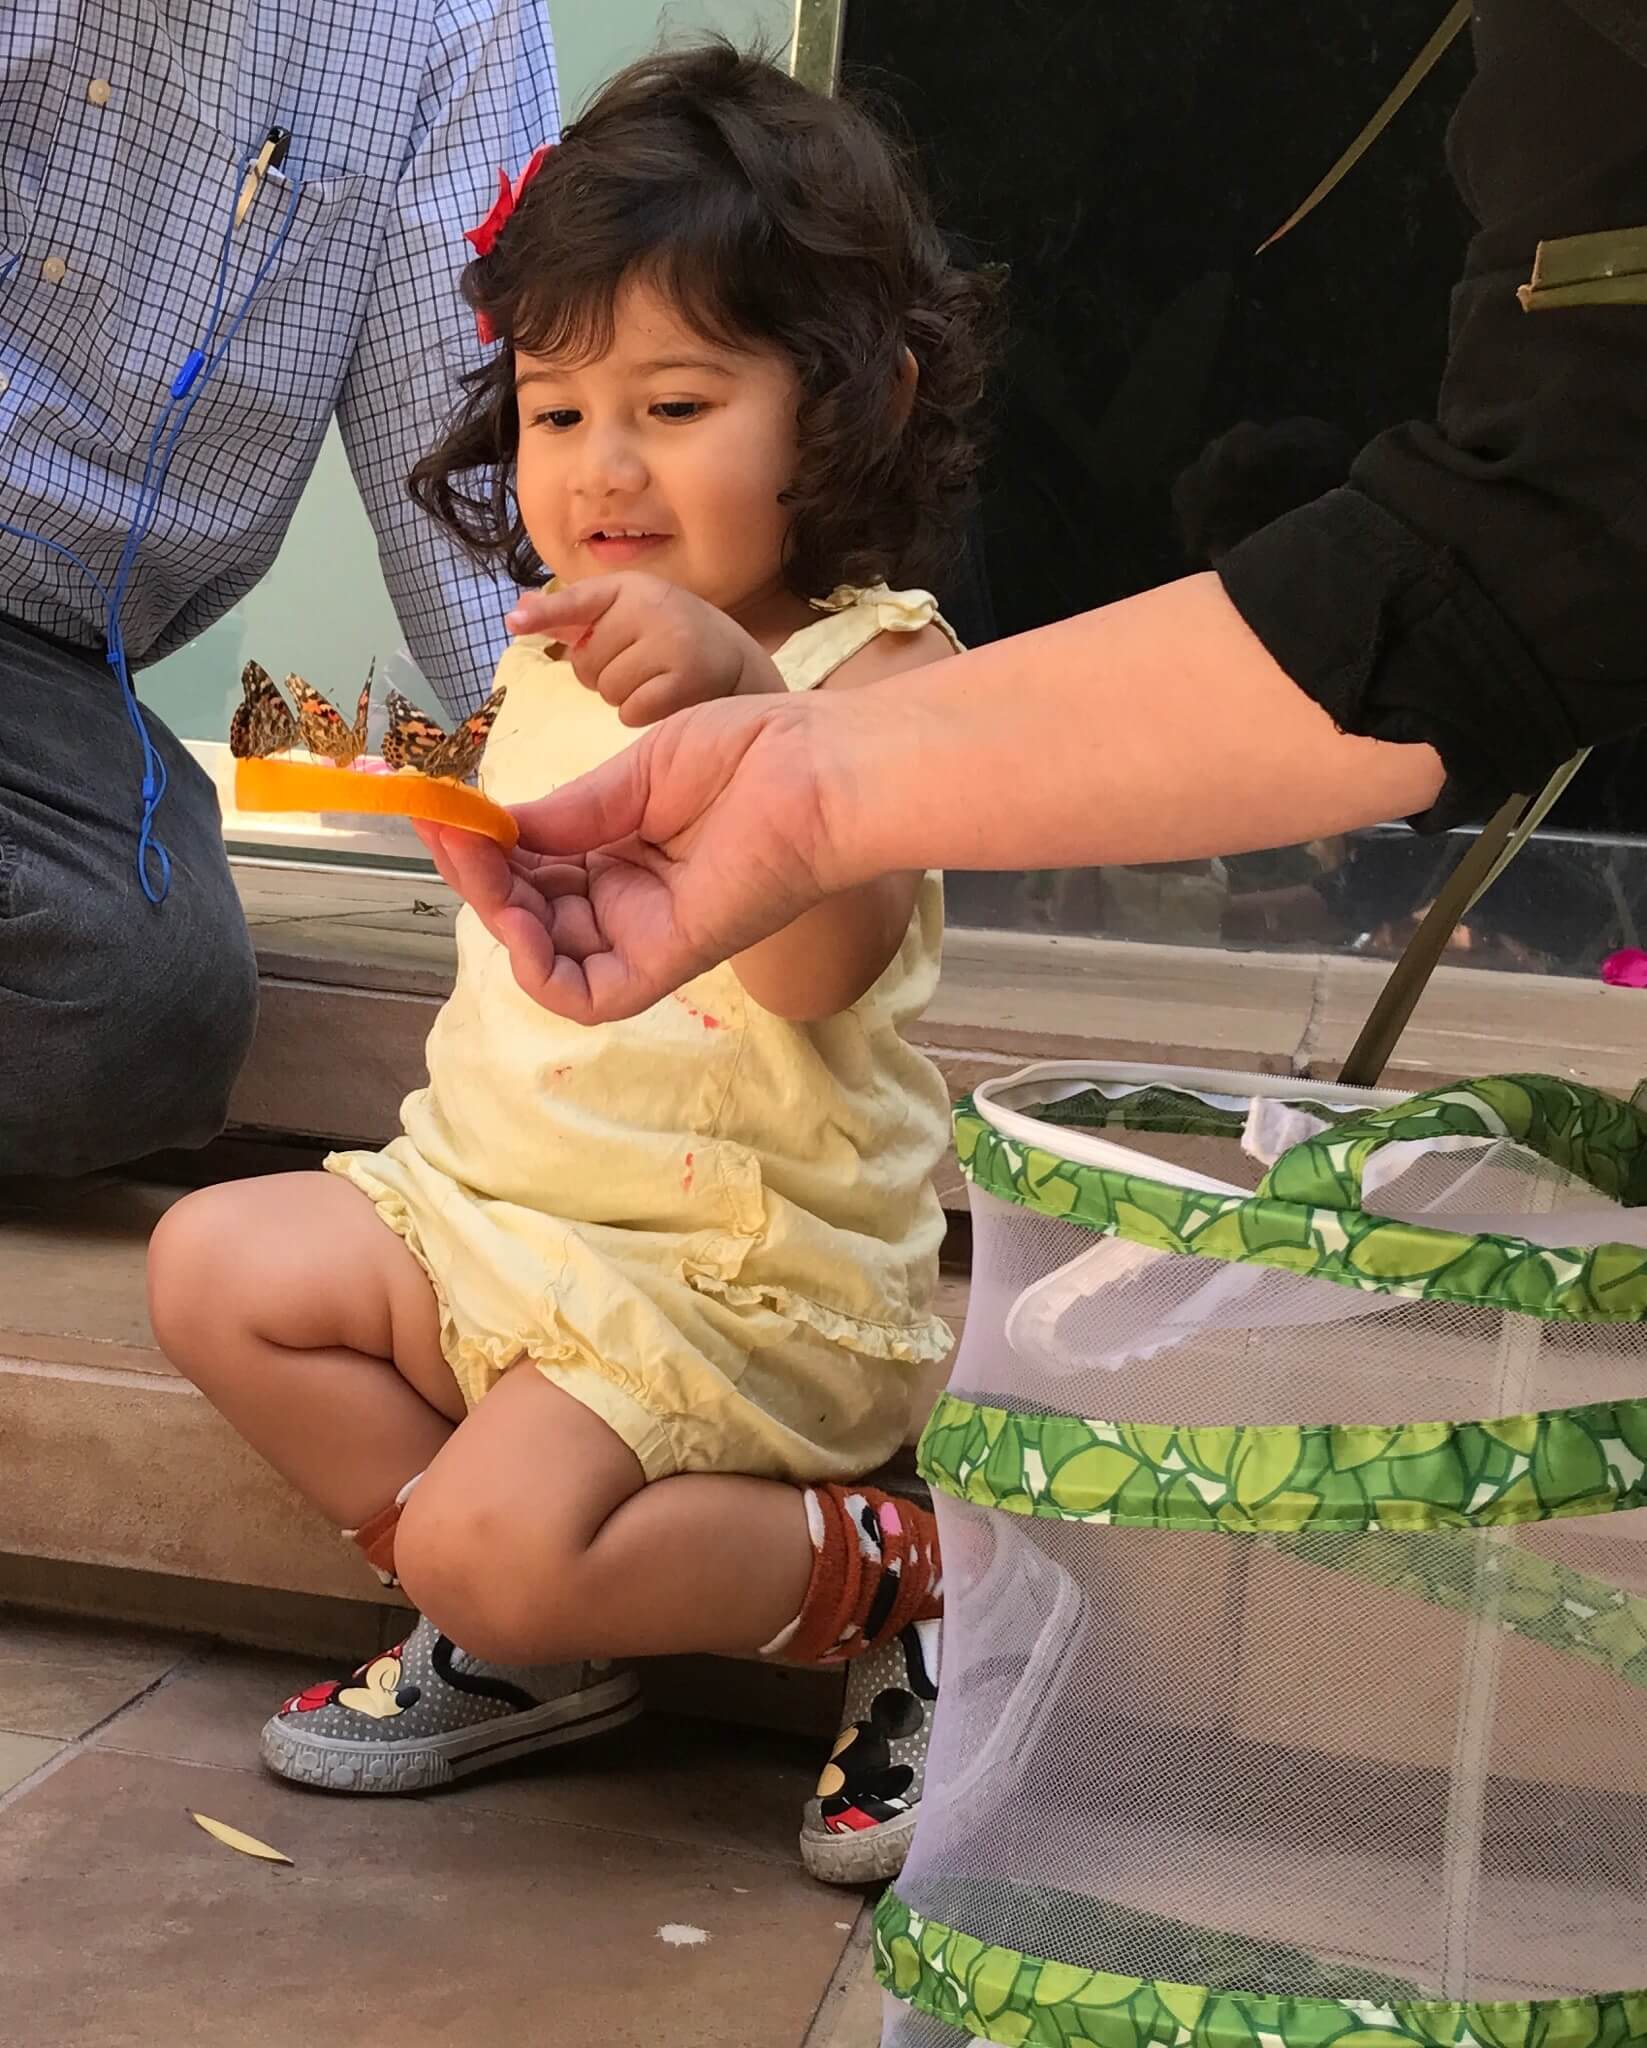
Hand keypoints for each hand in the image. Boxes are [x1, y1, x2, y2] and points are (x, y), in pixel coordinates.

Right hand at [414, 690, 862, 1022]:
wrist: (818, 766)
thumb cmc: (748, 753)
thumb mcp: (633, 778)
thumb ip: (565, 814)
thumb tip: (493, 830)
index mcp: (622, 856)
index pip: (532, 872)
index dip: (482, 850)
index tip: (439, 810)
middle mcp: (628, 903)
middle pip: (528, 914)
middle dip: (477, 877)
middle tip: (443, 827)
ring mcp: (645, 935)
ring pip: (545, 955)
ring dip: (496, 912)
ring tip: (475, 858)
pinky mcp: (666, 961)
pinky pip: (587, 995)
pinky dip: (538, 967)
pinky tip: (514, 918)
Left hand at [505, 575, 786, 725]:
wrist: (737, 661)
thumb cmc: (670, 637)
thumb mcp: (627, 614)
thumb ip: (576, 617)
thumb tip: (518, 613)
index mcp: (630, 588)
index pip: (579, 602)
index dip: (545, 614)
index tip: (513, 622)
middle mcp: (650, 607)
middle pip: (586, 663)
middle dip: (604, 674)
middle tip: (639, 665)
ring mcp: (670, 641)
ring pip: (607, 690)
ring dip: (624, 696)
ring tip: (655, 680)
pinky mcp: (685, 678)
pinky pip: (630, 711)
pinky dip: (642, 714)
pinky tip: (666, 698)